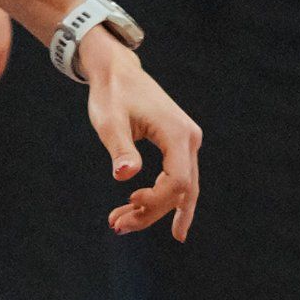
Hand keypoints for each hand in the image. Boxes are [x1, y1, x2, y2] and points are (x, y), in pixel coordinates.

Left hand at [81, 37, 202, 240]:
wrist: (118, 72)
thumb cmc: (111, 95)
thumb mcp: (110, 122)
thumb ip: (120, 149)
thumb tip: (125, 175)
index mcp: (177, 134)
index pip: (178, 181)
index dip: (156, 200)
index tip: (127, 201)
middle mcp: (189, 138)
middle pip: (182, 190)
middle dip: (151, 213)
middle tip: (117, 227)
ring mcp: (187, 142)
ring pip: (181, 189)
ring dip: (153, 210)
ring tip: (121, 224)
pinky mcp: (179, 144)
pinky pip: (177, 179)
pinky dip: (160, 199)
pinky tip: (145, 213)